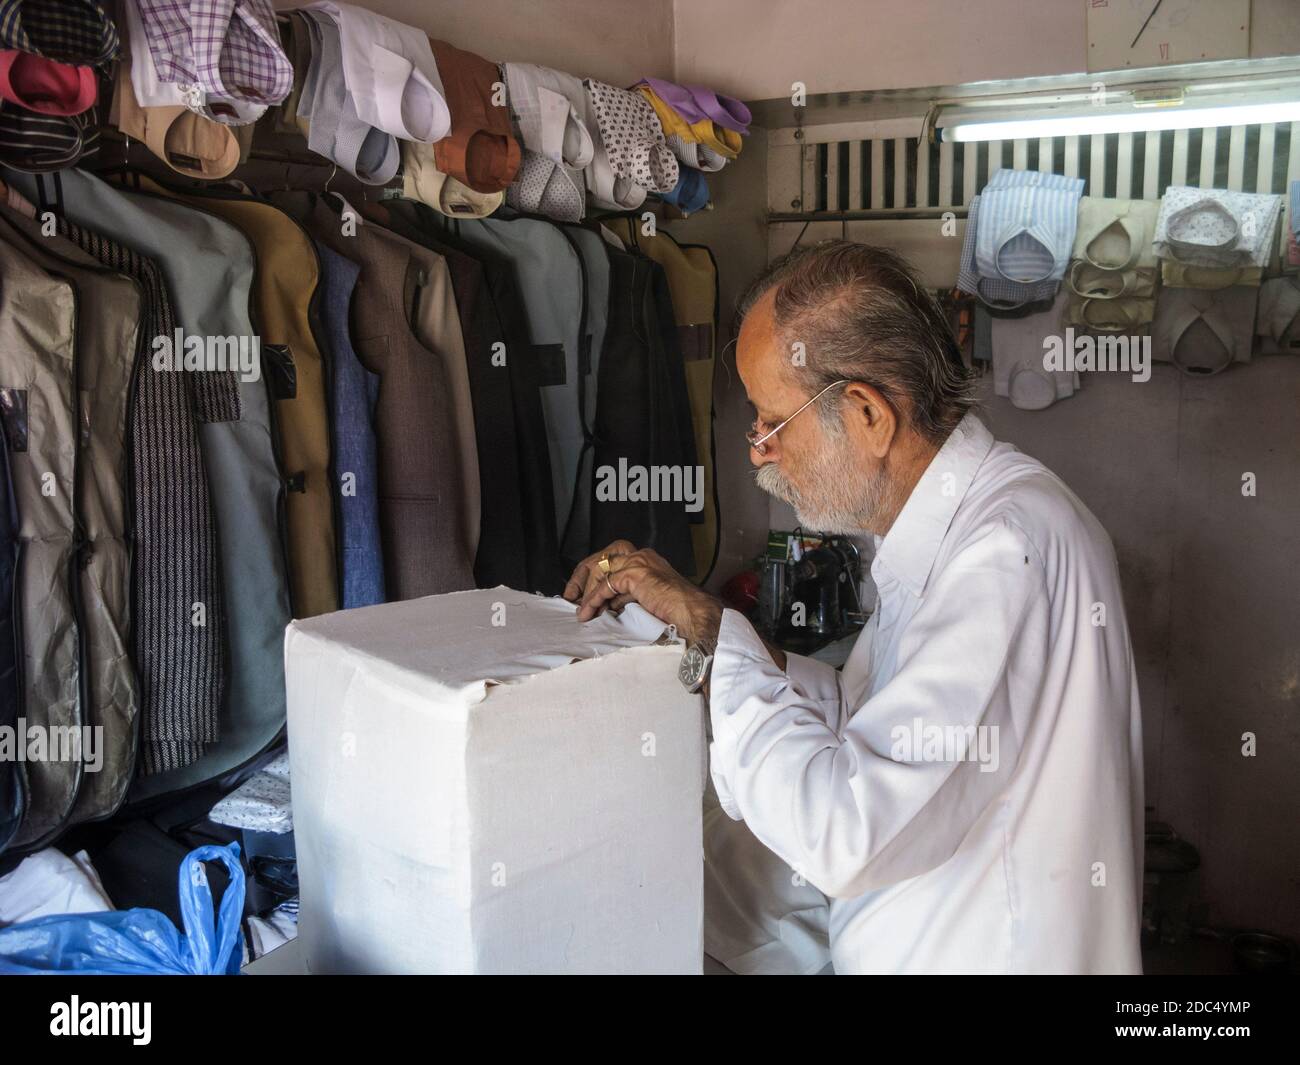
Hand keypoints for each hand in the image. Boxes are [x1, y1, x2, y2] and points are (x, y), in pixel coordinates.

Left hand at [563, 541, 723, 647]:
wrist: (691, 612)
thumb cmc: (676, 610)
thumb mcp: (646, 597)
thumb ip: (626, 594)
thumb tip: (607, 603)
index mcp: (645, 559)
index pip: (611, 558)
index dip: (593, 574)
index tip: (581, 593)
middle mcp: (641, 555)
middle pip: (602, 556)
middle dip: (583, 574)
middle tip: (571, 594)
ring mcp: (638, 562)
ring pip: (601, 569)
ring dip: (587, 591)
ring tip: (580, 610)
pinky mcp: (635, 574)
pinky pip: (605, 585)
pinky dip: (593, 600)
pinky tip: (587, 613)